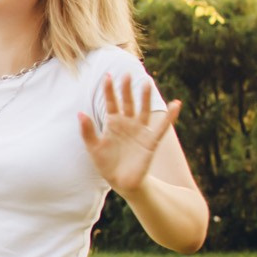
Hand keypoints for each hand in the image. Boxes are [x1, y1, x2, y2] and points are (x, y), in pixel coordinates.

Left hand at [78, 74, 182, 193]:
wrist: (121, 182)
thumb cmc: (106, 164)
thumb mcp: (93, 148)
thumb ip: (87, 131)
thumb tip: (80, 113)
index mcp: (113, 123)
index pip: (111, 102)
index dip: (109, 90)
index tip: (107, 76)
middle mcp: (128, 123)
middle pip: (128, 102)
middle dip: (127, 89)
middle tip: (126, 74)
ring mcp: (140, 131)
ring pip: (143, 110)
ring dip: (145, 97)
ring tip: (146, 83)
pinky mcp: (151, 141)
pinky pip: (162, 127)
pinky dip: (170, 116)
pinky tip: (176, 104)